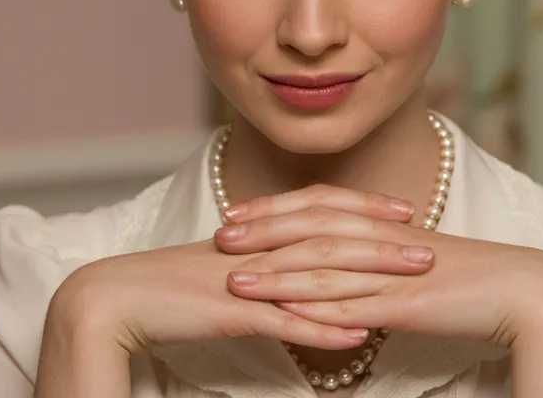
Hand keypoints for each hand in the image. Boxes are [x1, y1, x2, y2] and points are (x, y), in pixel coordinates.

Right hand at [43, 186, 431, 355]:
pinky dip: (325, 327)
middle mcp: (256, 245)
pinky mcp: (230, 311)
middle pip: (330, 235)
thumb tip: (291, 272)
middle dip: (384, 241)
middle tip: (430, 247)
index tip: (404, 211)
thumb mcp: (220, 269)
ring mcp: (245, 277)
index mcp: (254, 230)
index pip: (318, 206)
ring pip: (318, 273)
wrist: (111, 298)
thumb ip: (260, 265)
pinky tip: (360, 336)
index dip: (363, 206)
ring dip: (370, 280)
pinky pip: (285, 319)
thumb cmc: (166, 289)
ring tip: (414, 287)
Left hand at [217, 186, 542, 349]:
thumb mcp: (418, 264)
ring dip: (276, 273)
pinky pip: (353, 305)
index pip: (320, 206)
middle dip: (262, 232)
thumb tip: (347, 275)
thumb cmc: (474, 281)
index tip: (236, 215)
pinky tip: (285, 316)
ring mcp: (393, 272)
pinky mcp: (406, 304)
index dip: (274, 210)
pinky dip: (316, 309)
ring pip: (324, 267)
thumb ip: (380, 264)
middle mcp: (384, 240)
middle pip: (313, 227)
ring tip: (235, 280)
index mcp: (385, 226)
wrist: (527, 290)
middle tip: (219, 237)